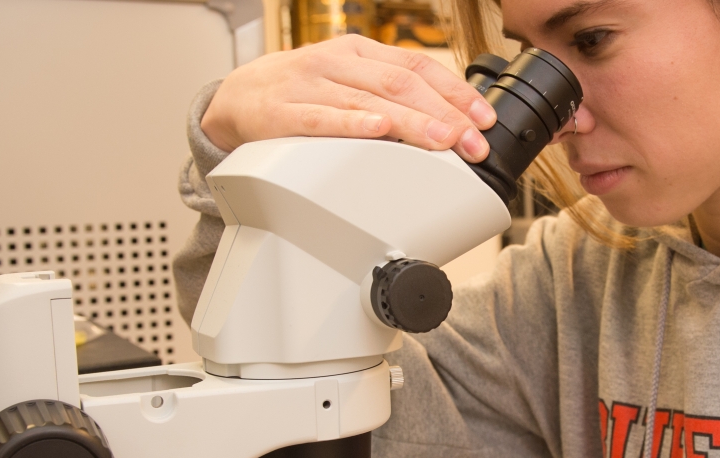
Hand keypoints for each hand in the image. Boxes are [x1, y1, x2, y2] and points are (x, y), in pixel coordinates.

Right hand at [200, 35, 494, 161]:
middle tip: (473, 143)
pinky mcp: (283, 113)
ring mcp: (310, 85)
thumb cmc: (300, 93)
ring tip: (444, 141)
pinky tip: (379, 131)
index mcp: (359, 52)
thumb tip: (447, 122)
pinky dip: (354, 124)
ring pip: (371, 101)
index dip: (456, 93)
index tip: (485, 120)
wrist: (235, 98)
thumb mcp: (347, 80)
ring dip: (413, 123)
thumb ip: (389, 95)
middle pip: (402, 84)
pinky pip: (322, 118)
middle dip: (445, 115)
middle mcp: (338, 63)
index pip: (418, 67)